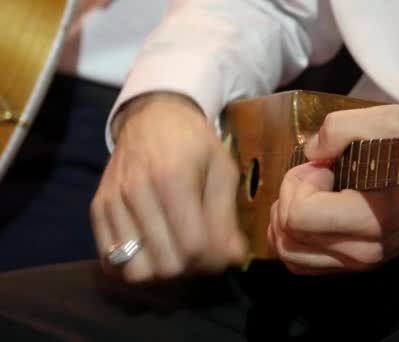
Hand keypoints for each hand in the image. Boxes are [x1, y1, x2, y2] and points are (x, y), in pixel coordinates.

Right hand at [90, 92, 247, 282]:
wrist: (151, 118)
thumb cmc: (193, 144)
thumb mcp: (222, 169)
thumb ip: (226, 216)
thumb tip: (234, 259)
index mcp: (174, 179)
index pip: (193, 246)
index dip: (213, 260)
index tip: (222, 253)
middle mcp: (136, 193)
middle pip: (166, 266)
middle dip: (191, 267)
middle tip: (200, 251)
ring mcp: (112, 203)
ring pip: (136, 272)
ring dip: (161, 272)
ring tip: (175, 251)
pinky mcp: (96, 211)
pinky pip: (111, 263)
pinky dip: (134, 266)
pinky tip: (152, 249)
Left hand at [267, 104, 398, 274]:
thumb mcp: (389, 120)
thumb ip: (342, 127)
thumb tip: (310, 153)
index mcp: (372, 218)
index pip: (299, 216)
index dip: (298, 183)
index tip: (324, 166)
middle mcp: (362, 250)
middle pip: (288, 235)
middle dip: (290, 196)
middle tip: (315, 175)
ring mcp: (357, 264)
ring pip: (289, 253)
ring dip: (286, 219)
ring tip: (309, 194)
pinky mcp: (353, 267)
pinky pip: (301, 263)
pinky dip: (293, 237)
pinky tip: (308, 213)